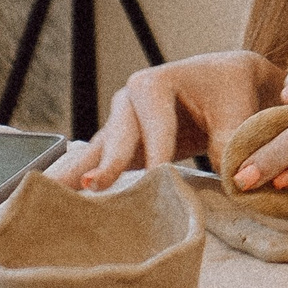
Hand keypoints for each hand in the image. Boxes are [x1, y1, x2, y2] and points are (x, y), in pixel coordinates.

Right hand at [47, 50, 282, 189]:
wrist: (227, 82)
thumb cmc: (232, 90)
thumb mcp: (239, 111)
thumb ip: (232, 144)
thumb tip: (233, 180)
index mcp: (154, 84)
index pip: (154, 124)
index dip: (157, 150)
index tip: (159, 175)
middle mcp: (128, 103)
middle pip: (115, 138)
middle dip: (106, 164)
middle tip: (91, 188)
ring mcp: (119, 125)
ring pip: (95, 153)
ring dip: (76, 176)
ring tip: (49, 200)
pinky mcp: (120, 147)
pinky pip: (98, 166)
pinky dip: (82, 185)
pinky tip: (61, 206)